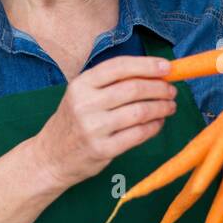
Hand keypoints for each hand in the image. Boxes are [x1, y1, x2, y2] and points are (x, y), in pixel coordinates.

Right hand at [34, 54, 176, 189]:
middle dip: (159, 88)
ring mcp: (93, 127)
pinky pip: (138, 134)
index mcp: (82, 84)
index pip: (119, 67)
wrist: (50, 157)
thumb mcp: (83, 95)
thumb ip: (112, 84)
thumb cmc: (73, 121)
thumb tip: (154, 74)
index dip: (147, 65)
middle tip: (172, 91)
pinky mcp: (102, 149)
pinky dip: (154, 127)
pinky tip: (159, 123)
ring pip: (139, 112)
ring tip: (170, 106)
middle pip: (133, 89)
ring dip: (161, 108)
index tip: (168, 68)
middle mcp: (85, 103)